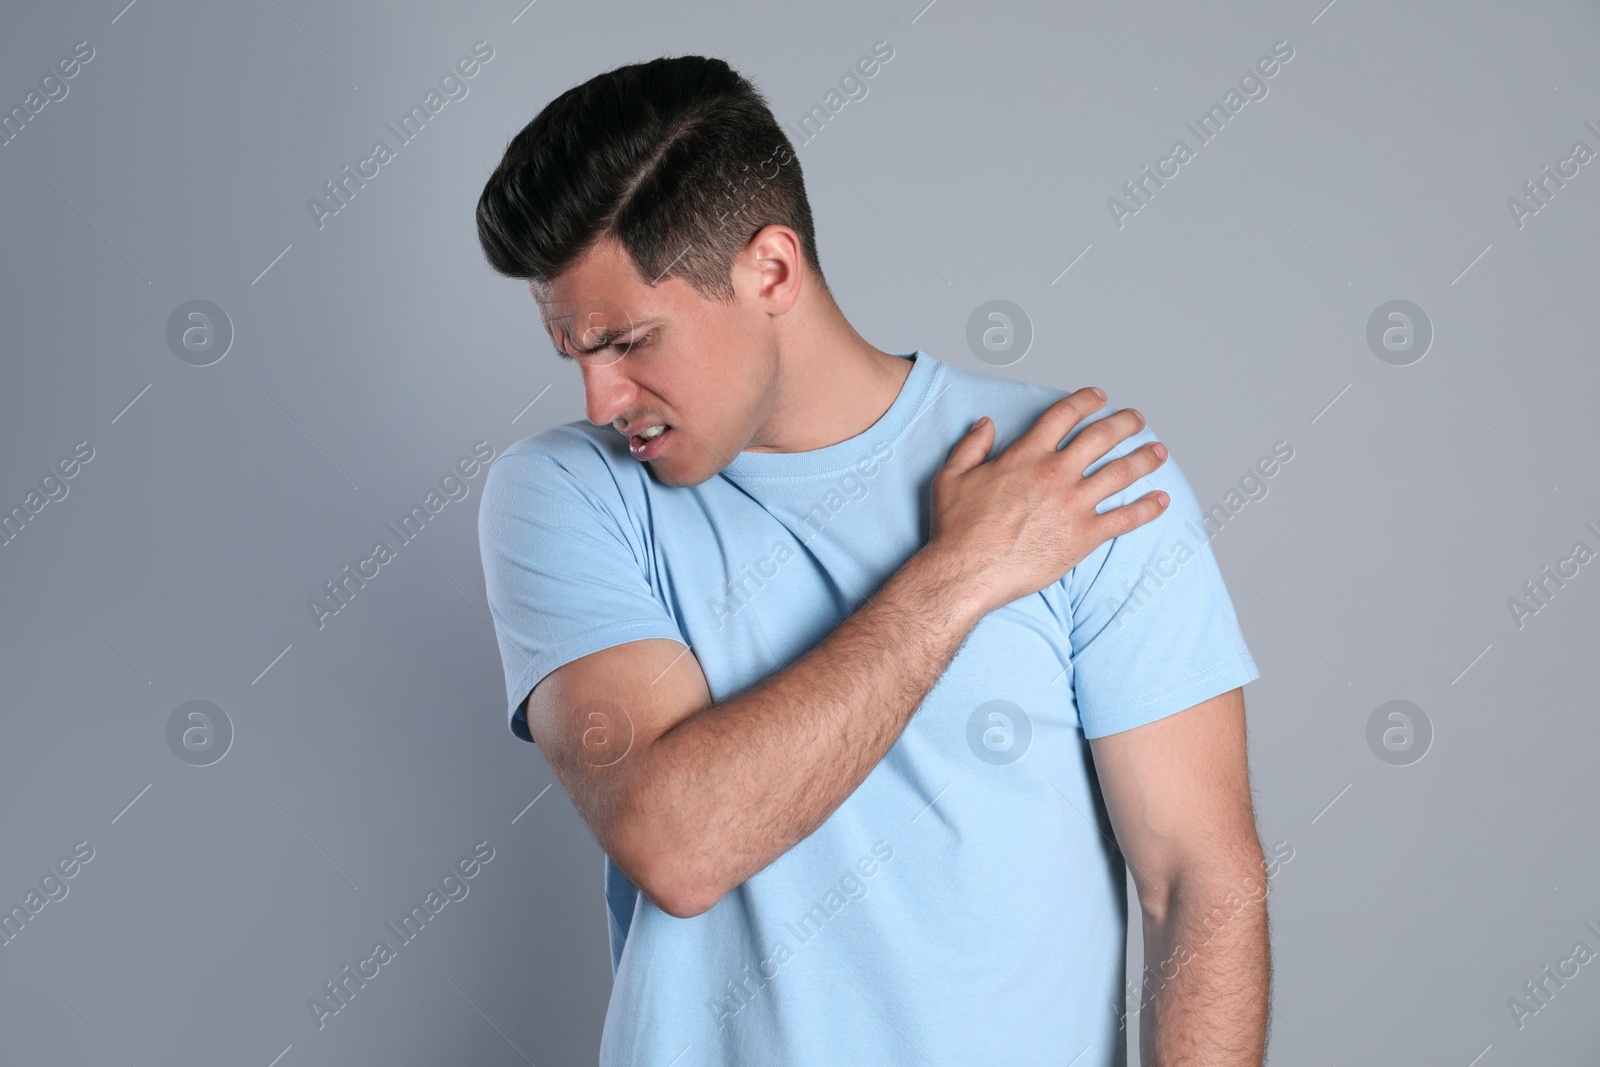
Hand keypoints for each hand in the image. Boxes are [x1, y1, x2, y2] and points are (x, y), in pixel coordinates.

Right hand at [924, 387, 1169, 616]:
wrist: (967, 571)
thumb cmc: (956, 528)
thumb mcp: (951, 477)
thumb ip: (971, 446)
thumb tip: (986, 424)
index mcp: (1027, 455)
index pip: (1064, 416)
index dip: (1085, 401)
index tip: (1100, 396)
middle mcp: (1056, 473)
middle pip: (1102, 437)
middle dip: (1125, 423)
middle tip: (1137, 419)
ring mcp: (1073, 504)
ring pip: (1121, 473)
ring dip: (1145, 459)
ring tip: (1159, 452)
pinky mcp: (1084, 536)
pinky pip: (1125, 518)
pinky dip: (1148, 508)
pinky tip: (1162, 500)